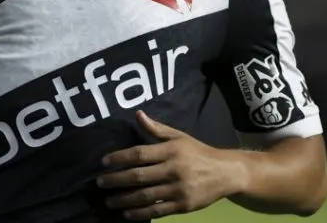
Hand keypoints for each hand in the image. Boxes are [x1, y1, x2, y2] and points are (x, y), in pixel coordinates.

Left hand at [98, 111, 243, 219]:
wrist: (227, 173)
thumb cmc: (198, 152)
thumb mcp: (179, 136)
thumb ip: (156, 129)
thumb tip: (137, 114)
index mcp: (170, 151)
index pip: (139, 154)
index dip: (119, 157)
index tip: (104, 162)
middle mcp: (173, 169)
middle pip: (139, 176)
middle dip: (116, 180)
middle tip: (100, 183)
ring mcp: (179, 189)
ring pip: (146, 196)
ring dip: (124, 199)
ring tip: (109, 201)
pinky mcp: (184, 205)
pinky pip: (158, 211)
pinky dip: (141, 213)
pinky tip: (127, 213)